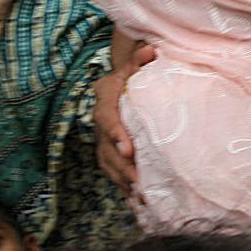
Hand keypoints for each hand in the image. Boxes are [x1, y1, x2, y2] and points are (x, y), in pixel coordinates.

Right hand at [95, 42, 154, 197]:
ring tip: (139, 196)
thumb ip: (140, 58)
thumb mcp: (134, 64)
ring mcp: (102, 137)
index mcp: (104, 98)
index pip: (106, 119)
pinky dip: (121, 185)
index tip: (128, 149)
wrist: (122, 81)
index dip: (115, 135)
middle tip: (138, 181)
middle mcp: (100, 120)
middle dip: (121, 166)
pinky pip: (111, 169)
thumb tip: (151, 49)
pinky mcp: (107, 149)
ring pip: (107, 162)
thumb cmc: (133, 73)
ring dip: (121, 180)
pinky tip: (135, 201)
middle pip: (105, 147)